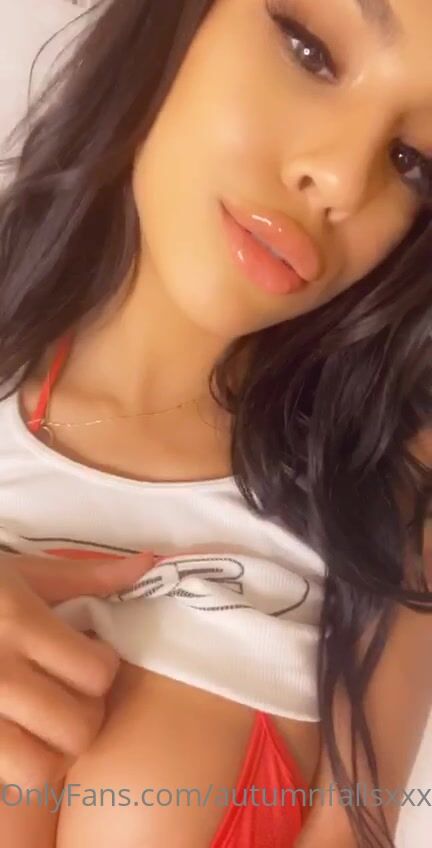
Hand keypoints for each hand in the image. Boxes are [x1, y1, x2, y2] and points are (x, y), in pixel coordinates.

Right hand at [0, 552, 153, 788]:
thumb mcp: (21, 571)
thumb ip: (85, 575)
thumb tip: (148, 564)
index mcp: (20, 624)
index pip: (96, 674)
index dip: (104, 668)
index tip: (93, 657)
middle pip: (78, 728)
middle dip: (86, 713)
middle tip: (74, 694)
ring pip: (38, 769)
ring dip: (52, 751)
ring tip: (46, 723)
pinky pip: (4, 774)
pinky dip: (17, 764)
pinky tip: (17, 734)